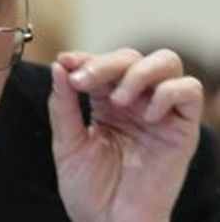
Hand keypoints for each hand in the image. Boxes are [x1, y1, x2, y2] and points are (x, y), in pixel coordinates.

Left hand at [48, 48, 202, 221]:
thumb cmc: (88, 190)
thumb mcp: (67, 143)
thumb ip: (63, 105)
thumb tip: (59, 66)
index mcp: (105, 102)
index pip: (101, 64)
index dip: (84, 58)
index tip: (65, 61)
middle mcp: (135, 102)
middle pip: (131, 57)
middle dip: (105, 63)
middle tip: (83, 81)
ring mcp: (160, 113)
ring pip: (166, 63)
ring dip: (139, 72)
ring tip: (117, 100)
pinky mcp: (183, 130)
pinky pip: (189, 91)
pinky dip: (168, 92)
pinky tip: (145, 114)